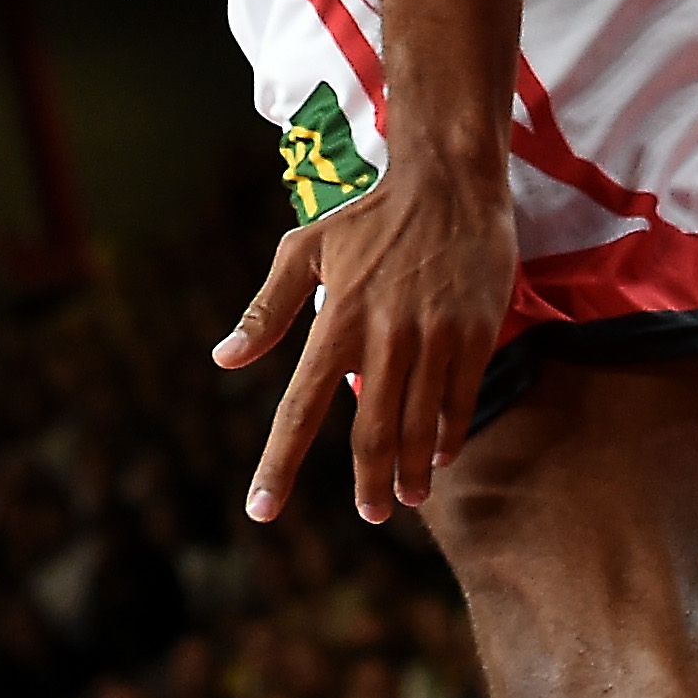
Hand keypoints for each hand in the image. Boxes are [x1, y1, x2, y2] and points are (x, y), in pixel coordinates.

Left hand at [213, 155, 515, 523]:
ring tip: (406, 496)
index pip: (300, 406)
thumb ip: (267, 310)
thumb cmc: (370, 218)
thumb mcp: (305, 250)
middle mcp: (384, 335)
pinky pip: (459, 403)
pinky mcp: (474, 336)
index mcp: (336, 319)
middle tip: (371, 514)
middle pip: (371, 434)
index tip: (262, 510)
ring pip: (419, 428)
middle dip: (368, 485)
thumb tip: (223, 358)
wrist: (447, 183)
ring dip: (411, 472)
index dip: (279, 463)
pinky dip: (447, 437)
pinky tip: (440, 453)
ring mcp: (433, 338)